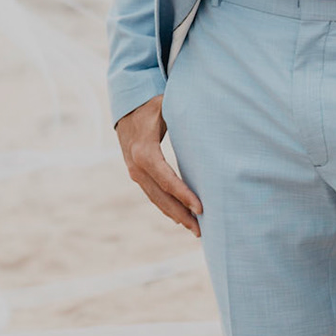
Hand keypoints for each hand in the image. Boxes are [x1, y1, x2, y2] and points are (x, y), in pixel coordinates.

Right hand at [115, 96, 202, 236]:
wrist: (126, 104)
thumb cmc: (152, 104)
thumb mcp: (166, 107)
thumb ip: (184, 114)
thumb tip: (210, 116)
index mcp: (144, 151)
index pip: (166, 179)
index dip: (183, 195)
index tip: (201, 209)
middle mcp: (136, 165)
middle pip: (160, 196)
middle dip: (181, 214)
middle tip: (201, 230)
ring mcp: (134, 171)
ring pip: (155, 199)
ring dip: (174, 214)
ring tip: (194, 229)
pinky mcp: (136, 172)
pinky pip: (152, 193)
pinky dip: (165, 206)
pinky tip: (179, 216)